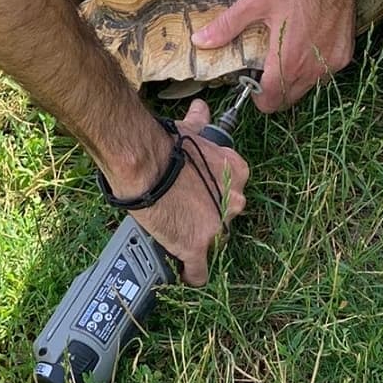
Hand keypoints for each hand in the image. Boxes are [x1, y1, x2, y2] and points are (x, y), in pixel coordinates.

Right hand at [119, 99, 248, 285]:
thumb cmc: (166, 144)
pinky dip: (192, 274)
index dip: (216, 196)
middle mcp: (234, 200)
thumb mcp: (192, 130)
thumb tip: (201, 108)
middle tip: (187, 216)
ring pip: (215, 243)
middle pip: (226, 217)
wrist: (145, 164)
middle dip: (209, 218)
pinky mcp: (198, 247)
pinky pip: (199, 272)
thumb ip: (201, 121)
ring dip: (200, 243)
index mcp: (237, 172)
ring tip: (180, 241)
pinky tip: (184, 274)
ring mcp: (218, 225)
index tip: (202, 199)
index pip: (234, 190)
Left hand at [191, 0, 363, 112]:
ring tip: (286, 52)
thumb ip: (228, 26)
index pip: (271, 102)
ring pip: (309, 86)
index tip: (252, 83)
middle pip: (289, 98)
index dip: (257, 97)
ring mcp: (333, 62)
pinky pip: (325, 71)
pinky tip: (307, 41)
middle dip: (275, 90)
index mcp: (288, 60)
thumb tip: (199, 41)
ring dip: (295, 78)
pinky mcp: (345, 52)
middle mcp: (313, 69)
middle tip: (266, 66)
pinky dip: (314, 64)